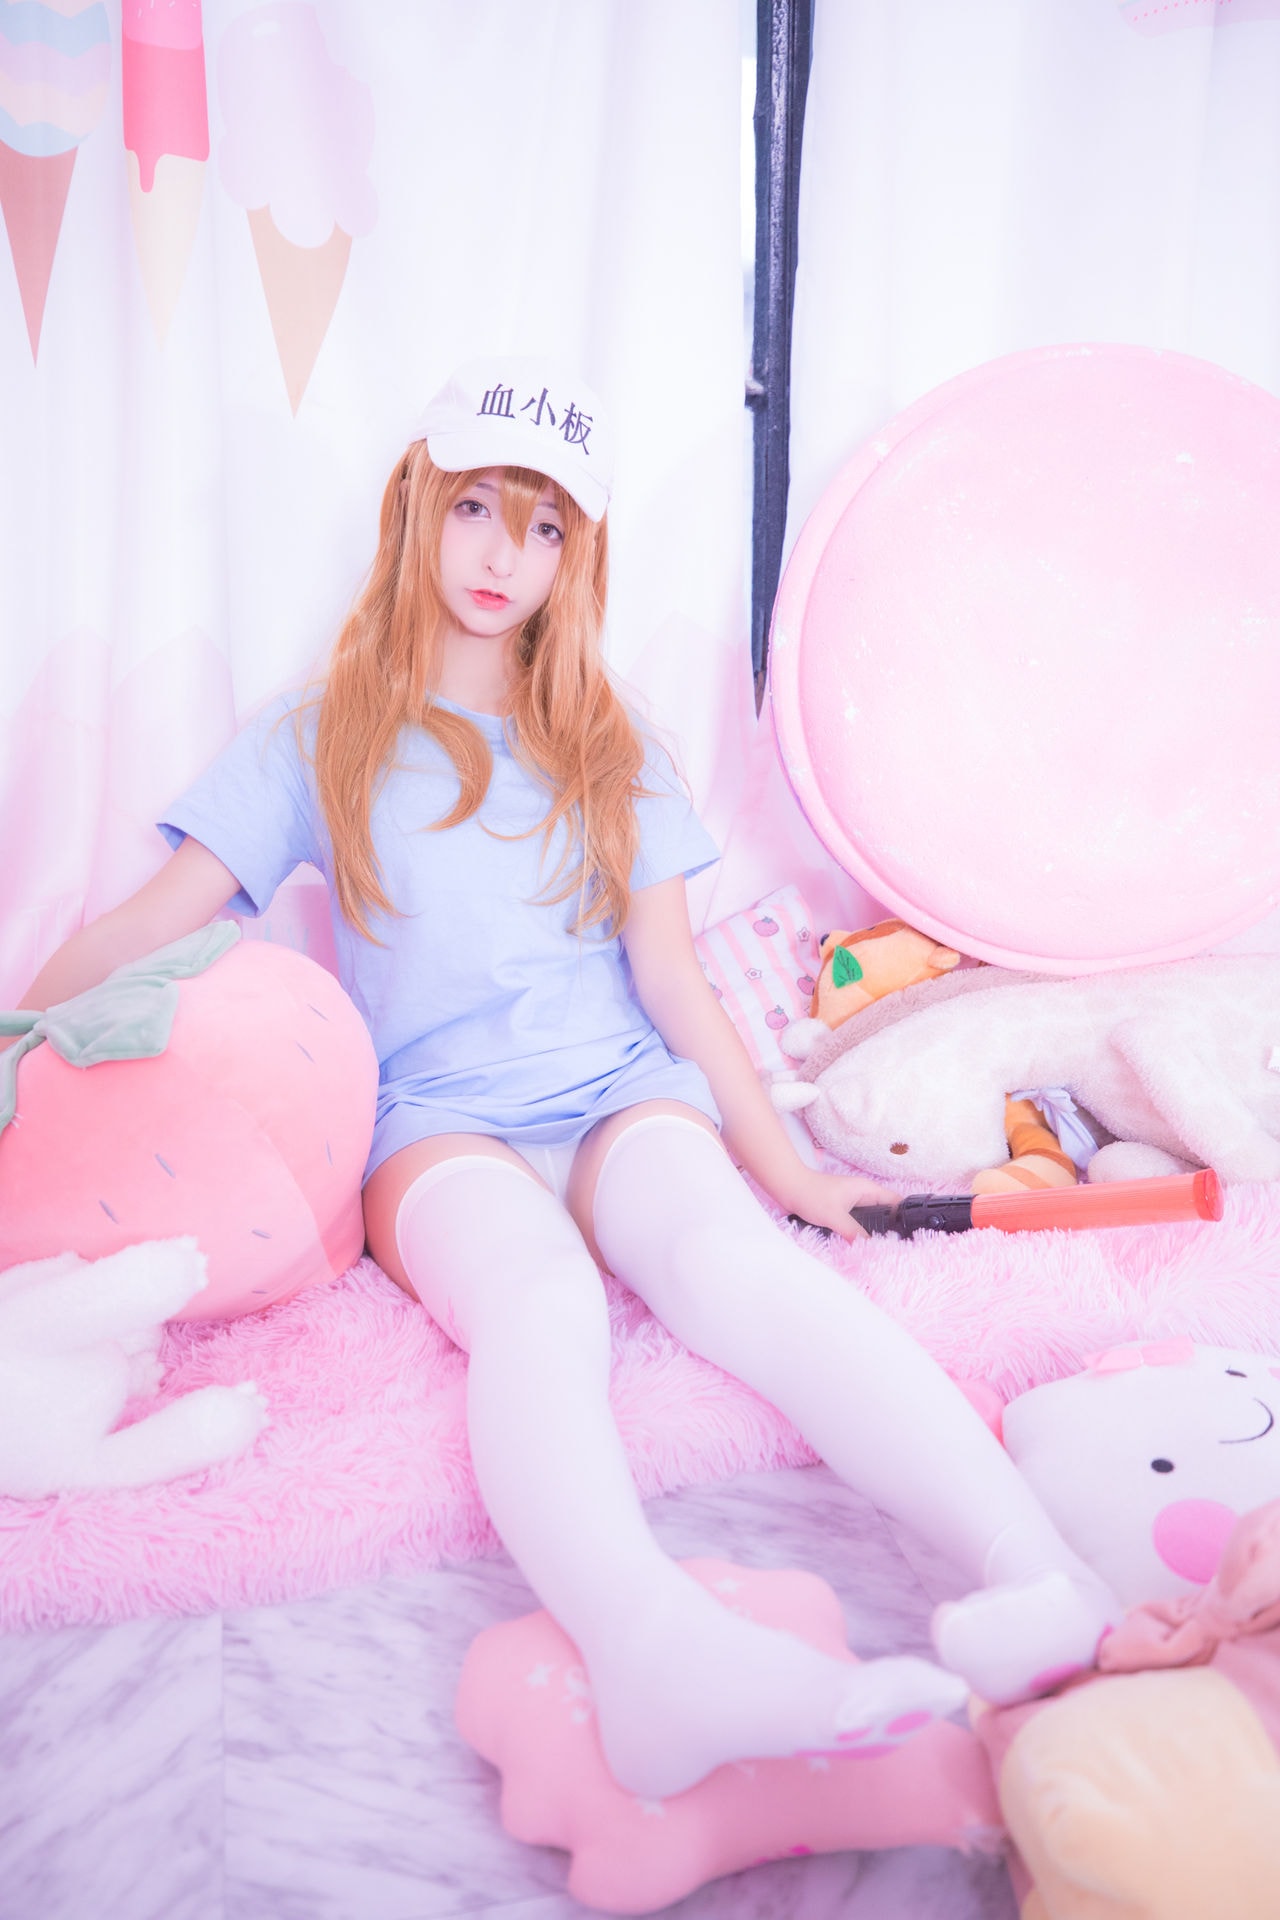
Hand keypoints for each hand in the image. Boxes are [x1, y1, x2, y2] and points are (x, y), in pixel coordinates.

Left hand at [783, 1169, 901, 1240]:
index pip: (896, 1202)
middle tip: (898, 1248)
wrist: (787, 1187)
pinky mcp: (843, 1211)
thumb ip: (854, 1233)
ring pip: (873, 1219)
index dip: (905, 1217)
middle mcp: (864, 1195)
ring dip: (876, 1232)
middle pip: (887, 1213)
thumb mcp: (835, 1216)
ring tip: (883, 1250)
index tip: (912, 1235)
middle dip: (892, 1229)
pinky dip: (863, 1233)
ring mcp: (853, 1203)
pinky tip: (863, 1245)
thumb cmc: (811, 1195)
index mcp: (867, 1190)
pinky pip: (860, 1223)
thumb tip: (872, 1249)